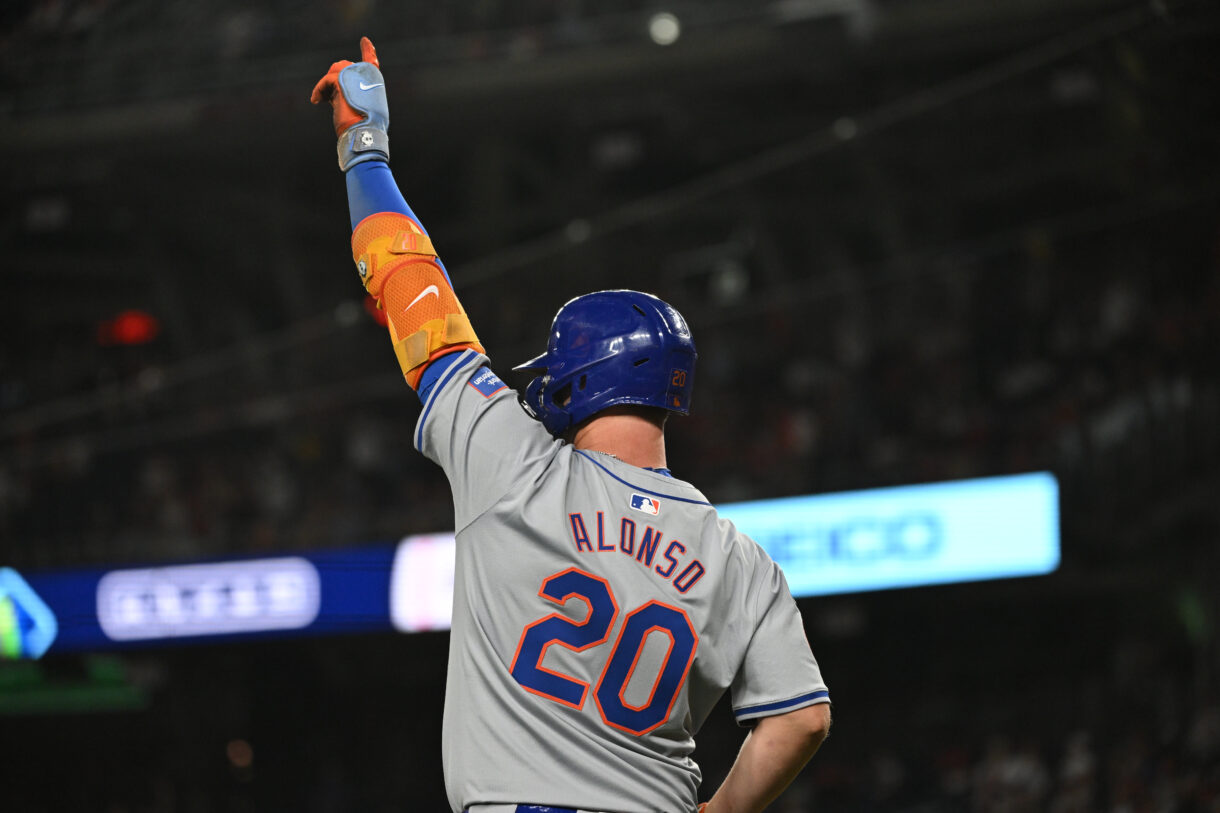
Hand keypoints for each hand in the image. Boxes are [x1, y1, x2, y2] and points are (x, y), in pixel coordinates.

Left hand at [310, 36, 390, 169]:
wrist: (363, 135)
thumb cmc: (363, 130)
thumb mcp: (359, 109)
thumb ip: (352, 96)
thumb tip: (333, 97)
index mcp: (375, 84)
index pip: (372, 63)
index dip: (369, 52)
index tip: (365, 41)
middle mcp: (367, 76)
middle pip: (345, 66)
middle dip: (334, 79)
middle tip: (327, 98)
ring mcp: (354, 76)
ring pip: (334, 71)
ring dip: (326, 85)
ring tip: (321, 100)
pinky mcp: (341, 80)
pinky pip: (325, 81)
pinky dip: (319, 91)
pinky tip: (316, 101)